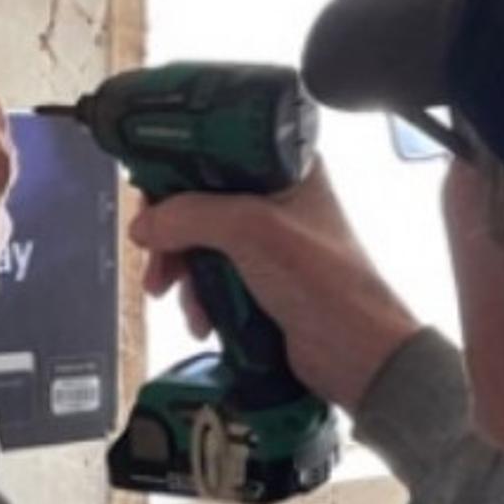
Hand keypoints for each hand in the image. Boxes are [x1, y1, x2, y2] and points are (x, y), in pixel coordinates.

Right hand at [132, 161, 421, 414]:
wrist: (356, 354)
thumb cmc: (329, 284)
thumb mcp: (253, 232)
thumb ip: (192, 216)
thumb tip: (146, 225)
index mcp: (285, 166)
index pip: (215, 149)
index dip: (177, 170)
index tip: (151, 196)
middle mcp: (276, 197)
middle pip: (199, 200)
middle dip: (171, 234)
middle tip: (158, 260)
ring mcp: (268, 240)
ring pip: (200, 242)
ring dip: (181, 271)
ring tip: (175, 296)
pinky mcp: (260, 279)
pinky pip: (212, 277)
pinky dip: (198, 296)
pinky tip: (202, 318)